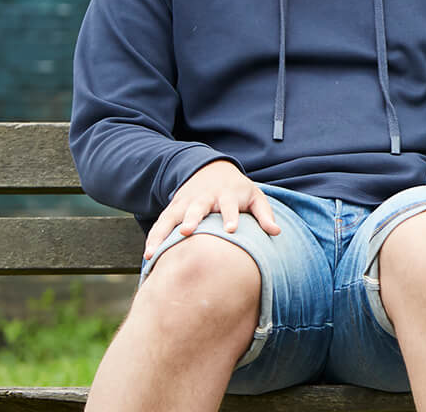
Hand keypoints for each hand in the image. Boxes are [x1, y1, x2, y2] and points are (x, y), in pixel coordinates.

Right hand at [142, 159, 280, 257]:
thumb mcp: (255, 197)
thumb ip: (264, 215)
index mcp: (227, 195)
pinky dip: (153, 237)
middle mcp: (204, 198)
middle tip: (186, 232)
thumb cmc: (238, 190)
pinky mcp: (173, 208)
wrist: (212, 170)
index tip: (230, 230)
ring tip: (154, 252)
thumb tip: (276, 232)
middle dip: (191, 219)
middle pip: (197, 208)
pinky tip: (148, 255)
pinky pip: (161, 223)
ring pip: (172, 217)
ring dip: (163, 233)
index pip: (230, 205)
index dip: (230, 216)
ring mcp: (186, 202)